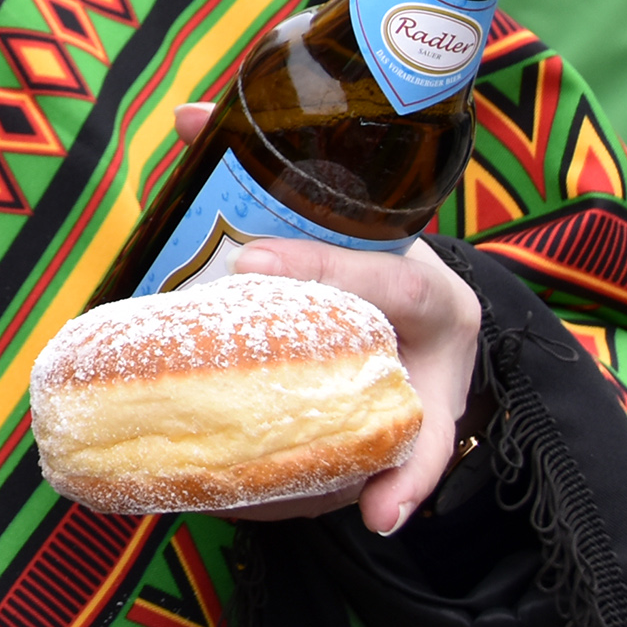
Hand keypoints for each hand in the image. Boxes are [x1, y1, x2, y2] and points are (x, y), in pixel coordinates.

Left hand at [162, 106, 482, 532]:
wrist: (428, 320)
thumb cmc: (375, 264)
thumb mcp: (350, 212)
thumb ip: (274, 169)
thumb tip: (188, 116)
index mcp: (432, 294)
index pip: (392, 280)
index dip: (323, 272)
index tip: (252, 260)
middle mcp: (438, 367)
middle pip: (414, 403)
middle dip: (356, 419)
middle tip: (281, 414)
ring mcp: (423, 418)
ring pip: (389, 459)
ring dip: (333, 485)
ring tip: (258, 499)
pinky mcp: (398, 455)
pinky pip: (360, 486)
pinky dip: (317, 504)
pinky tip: (247, 510)